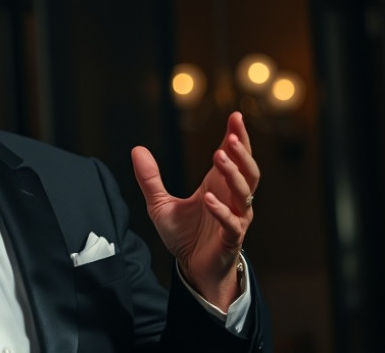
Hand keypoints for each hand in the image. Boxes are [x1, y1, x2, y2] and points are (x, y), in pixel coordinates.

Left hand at [131, 112, 258, 308]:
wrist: (192, 269)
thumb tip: (136, 149)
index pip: (234, 156)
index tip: (235, 116)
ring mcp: (236, 218)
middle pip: (248, 170)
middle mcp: (232, 198)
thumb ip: (150, 178)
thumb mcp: (160, 204)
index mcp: (218, 185)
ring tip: (219, 156)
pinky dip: (221, 210)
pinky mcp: (231, 238)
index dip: (236, 136)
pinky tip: (208, 199)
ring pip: (244, 191)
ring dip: (233, 173)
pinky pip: (231, 222)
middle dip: (241, 151)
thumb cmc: (184, 236)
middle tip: (232, 134)